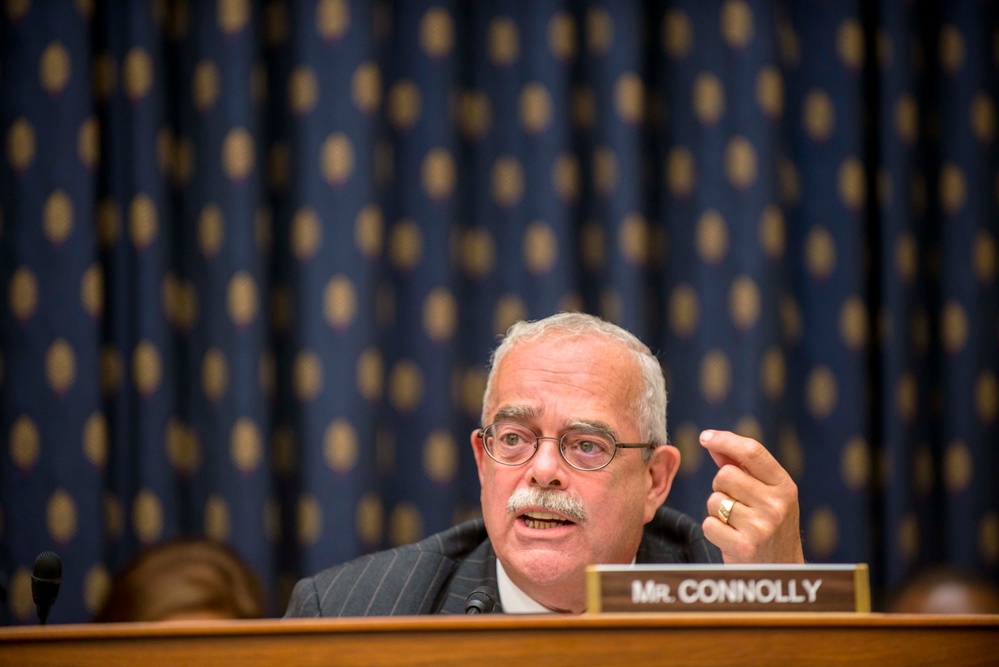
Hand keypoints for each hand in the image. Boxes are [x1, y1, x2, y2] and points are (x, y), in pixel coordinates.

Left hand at [699, 429, 803, 563]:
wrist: (781, 571)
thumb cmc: (770, 527)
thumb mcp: (766, 494)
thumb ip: (741, 467)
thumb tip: (712, 441)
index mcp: (785, 487)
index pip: (753, 452)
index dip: (725, 440)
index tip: (706, 437)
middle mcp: (776, 505)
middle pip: (725, 475)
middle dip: (721, 486)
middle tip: (736, 502)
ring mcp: (761, 527)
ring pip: (714, 500)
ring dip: (717, 510)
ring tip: (737, 523)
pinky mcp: (744, 546)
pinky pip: (709, 524)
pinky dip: (714, 530)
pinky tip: (731, 538)